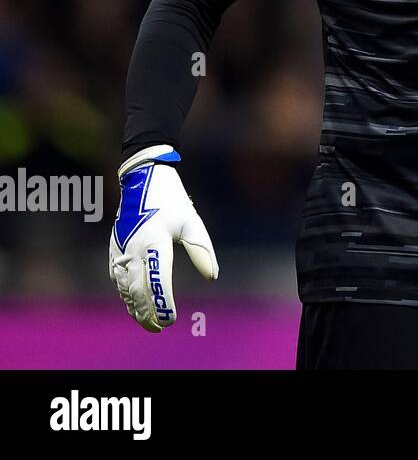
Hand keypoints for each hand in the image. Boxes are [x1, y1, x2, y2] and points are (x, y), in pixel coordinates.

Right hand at [109, 145, 218, 331]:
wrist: (142, 182)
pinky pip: (117, 279)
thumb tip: (212, 276)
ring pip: (125, 288)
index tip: (171, 319)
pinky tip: (133, 304)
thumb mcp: (191, 222)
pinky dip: (125, 295)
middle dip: (147, 313)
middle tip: (159, 328)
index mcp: (154, 243)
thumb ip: (201, 249)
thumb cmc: (171, 202)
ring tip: (148, 322)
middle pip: (138, 291)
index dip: (163, 303)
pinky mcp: (114, 251)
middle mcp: (134, 250)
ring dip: (135, 307)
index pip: (158, 281)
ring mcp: (121, 251)